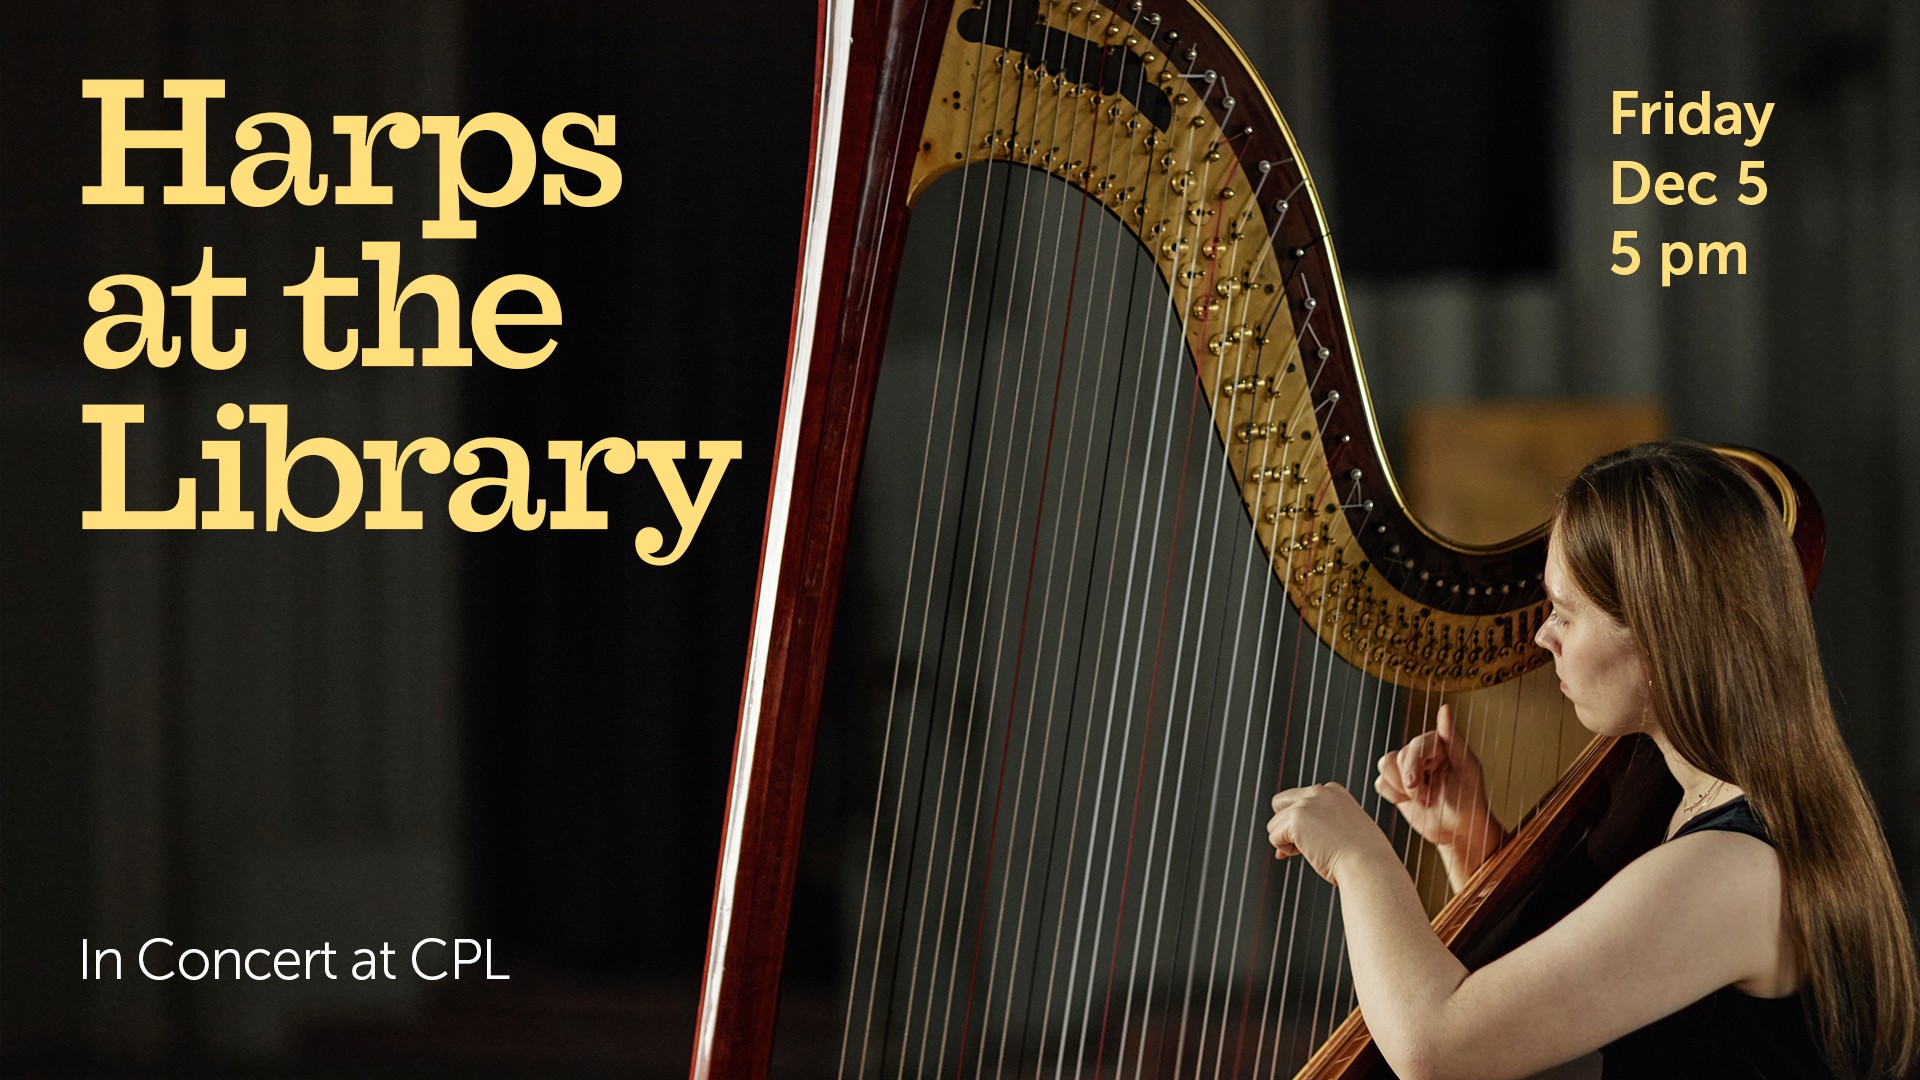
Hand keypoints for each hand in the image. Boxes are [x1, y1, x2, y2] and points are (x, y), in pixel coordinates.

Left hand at [1266, 783, 1396, 886]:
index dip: (1301, 824)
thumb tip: (1284, 841)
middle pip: (1280, 803)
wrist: (1368, 866)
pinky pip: (1273, 836)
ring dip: (1286, 841)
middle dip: (1285, 825)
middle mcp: (1320, 792)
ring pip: (1274, 823)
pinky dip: (1284, 850)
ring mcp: (1307, 803)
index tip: (1314, 841)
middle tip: (1302, 847)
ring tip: (1312, 852)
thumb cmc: (1362, 858)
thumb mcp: (1344, 831)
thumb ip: (1320, 825)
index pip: (1300, 801)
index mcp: (1334, 792)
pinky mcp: (1296, 817)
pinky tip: (1306, 854)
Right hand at [1375, 704, 1502, 874]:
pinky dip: (1392, 795)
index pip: (1414, 745)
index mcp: (1438, 745)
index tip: (1416, 785)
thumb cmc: (1469, 801)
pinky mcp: (1396, 786)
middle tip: (1428, 797)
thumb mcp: (1466, 768)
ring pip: (1384, 766)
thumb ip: (1453, 738)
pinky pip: (1380, 783)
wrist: (1459, 832)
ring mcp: (1407, 770)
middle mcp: (1421, 754)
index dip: (1413, 765)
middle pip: (1397, 757)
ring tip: (1422, 799)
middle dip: (1410, 783)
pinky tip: (1409, 802)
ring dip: (1400, 788)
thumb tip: (1444, 708)